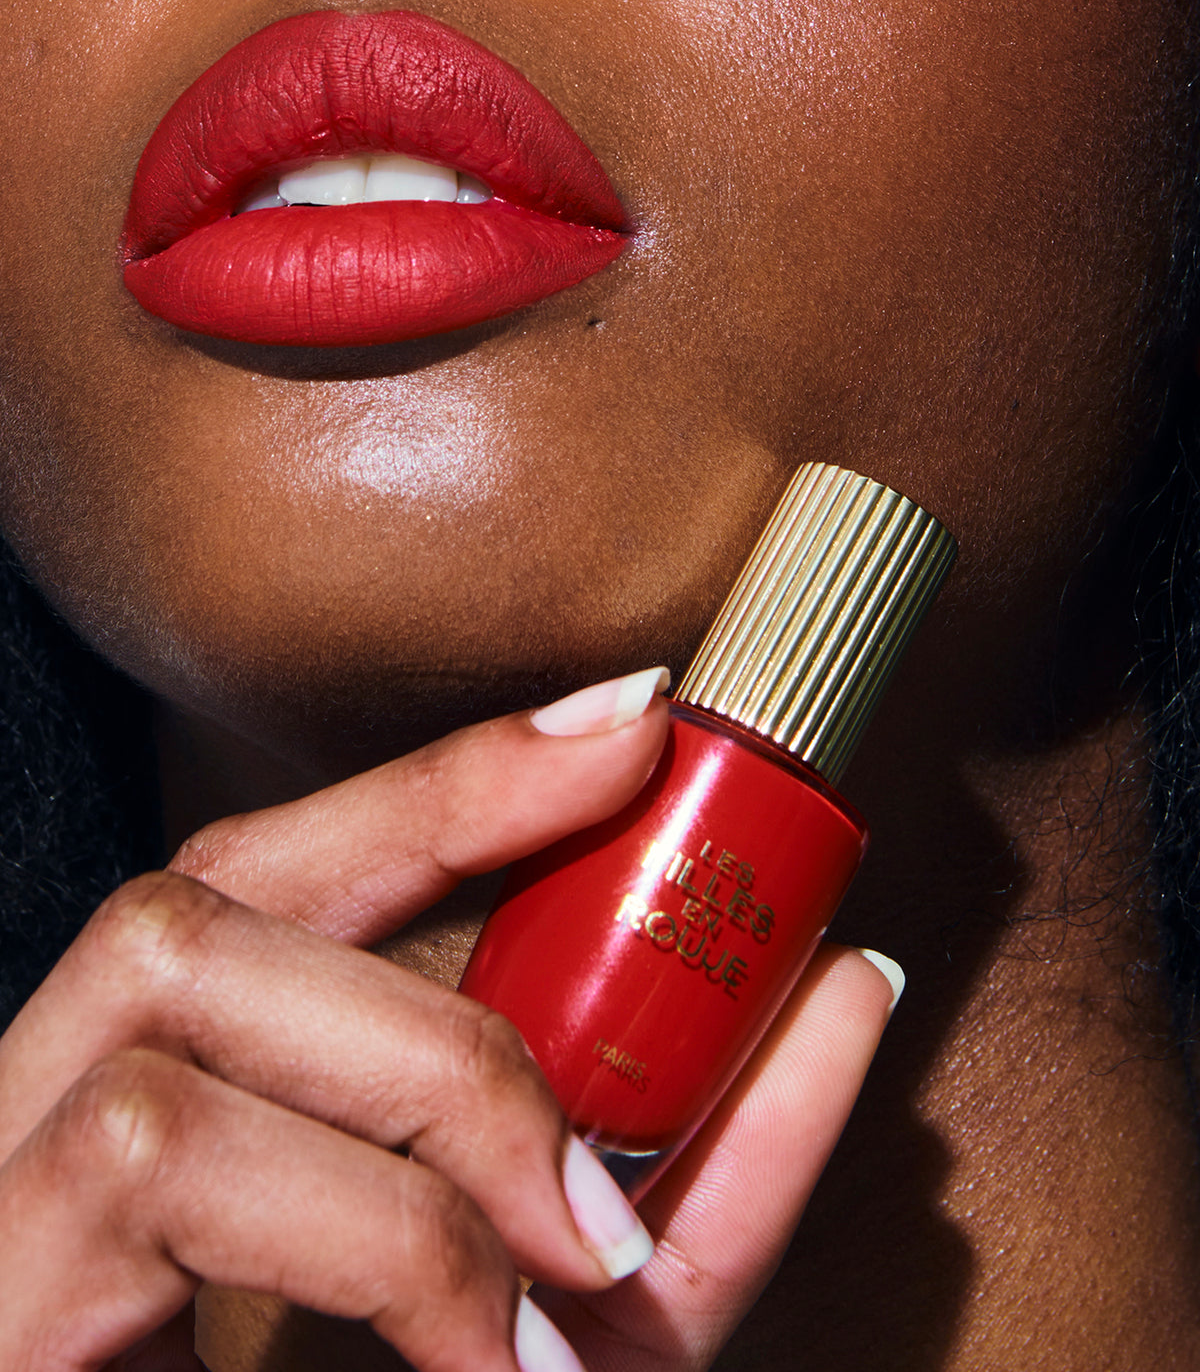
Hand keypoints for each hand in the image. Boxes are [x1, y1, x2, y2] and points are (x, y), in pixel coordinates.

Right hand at [0, 670, 897, 1370]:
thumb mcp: (560, 1303)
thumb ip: (694, 1173)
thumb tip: (847, 985)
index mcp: (171, 1079)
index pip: (280, 856)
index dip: (449, 775)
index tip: (634, 723)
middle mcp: (44, 1096)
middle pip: (213, 888)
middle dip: (452, 995)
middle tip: (618, 1200)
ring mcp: (0, 1183)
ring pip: (187, 976)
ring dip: (427, 1100)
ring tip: (566, 1285)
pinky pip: (164, 1143)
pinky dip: (381, 1236)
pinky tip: (492, 1365)